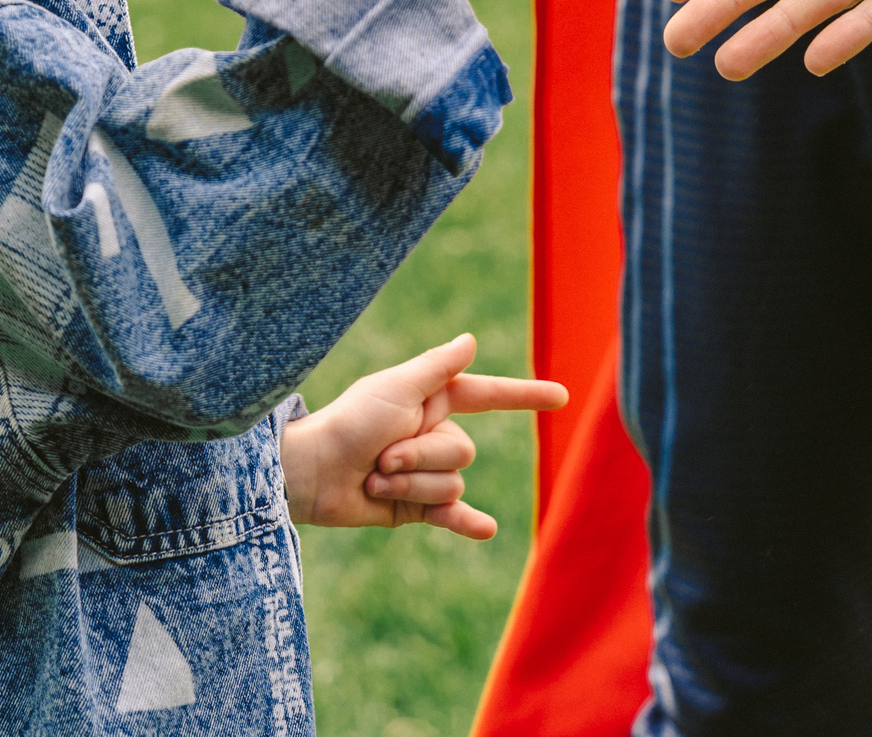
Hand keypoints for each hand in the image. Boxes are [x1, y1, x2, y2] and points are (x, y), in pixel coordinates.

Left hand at [280, 333, 567, 539]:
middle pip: (462, 450)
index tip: (561, 396)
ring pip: (450, 484)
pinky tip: (487, 530)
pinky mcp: (415, 508)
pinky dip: (468, 524)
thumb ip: (437, 368)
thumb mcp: (395, 387)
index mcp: (430, 400)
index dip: (523, 395)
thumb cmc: (348, 422)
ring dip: (410, 484)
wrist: (311, 472)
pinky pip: (452, 516)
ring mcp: (425, 474)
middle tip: (380, 454)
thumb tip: (471, 340)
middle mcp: (431, 435)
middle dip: (421, 455)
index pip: (487, 395)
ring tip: (374, 478)